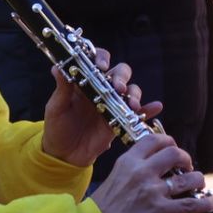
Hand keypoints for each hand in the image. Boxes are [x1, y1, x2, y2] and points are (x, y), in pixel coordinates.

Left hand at [40, 50, 163, 167]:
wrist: (65, 154)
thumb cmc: (57, 127)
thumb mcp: (56, 108)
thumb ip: (61, 89)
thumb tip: (57, 67)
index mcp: (84, 81)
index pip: (97, 60)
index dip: (102, 58)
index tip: (101, 67)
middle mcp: (101, 89)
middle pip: (120, 72)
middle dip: (122, 77)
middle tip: (118, 88)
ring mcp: (113, 104)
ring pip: (131, 90)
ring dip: (135, 94)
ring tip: (133, 105)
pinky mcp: (121, 120)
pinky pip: (139, 113)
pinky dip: (149, 109)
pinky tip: (156, 107)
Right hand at [88, 134, 212, 212]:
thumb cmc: (106, 202)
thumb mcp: (118, 173)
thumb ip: (136, 165)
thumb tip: (158, 162)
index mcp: (129, 160)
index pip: (155, 139)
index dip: (169, 141)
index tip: (173, 149)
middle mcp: (141, 171)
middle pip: (174, 153)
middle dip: (186, 158)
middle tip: (186, 166)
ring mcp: (151, 190)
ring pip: (186, 178)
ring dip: (198, 180)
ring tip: (198, 183)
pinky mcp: (158, 209)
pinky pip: (189, 204)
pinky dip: (205, 203)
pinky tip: (212, 202)